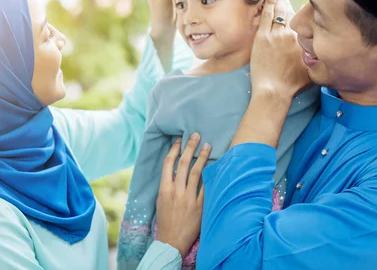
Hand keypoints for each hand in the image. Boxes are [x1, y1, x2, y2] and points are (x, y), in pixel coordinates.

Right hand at [156, 134, 210, 256]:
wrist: (172, 240)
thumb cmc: (166, 220)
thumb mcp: (161, 200)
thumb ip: (168, 184)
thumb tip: (176, 169)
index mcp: (164, 189)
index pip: (168, 163)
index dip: (174, 149)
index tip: (179, 139)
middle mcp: (176, 191)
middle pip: (184, 163)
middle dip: (190, 147)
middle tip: (196, 135)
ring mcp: (189, 198)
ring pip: (197, 172)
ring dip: (202, 157)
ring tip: (208, 146)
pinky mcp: (200, 206)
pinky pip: (206, 187)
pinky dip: (210, 176)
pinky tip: (215, 166)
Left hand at [250, 0, 310, 98]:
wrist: (274, 91)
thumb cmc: (292, 85)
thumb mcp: (312, 71)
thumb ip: (318, 58)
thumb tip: (324, 52)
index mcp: (304, 42)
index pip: (304, 21)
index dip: (302, 13)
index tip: (300, 7)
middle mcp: (292, 35)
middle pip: (291, 13)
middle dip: (288, 2)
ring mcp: (276, 35)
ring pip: (279, 12)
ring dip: (280, 0)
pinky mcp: (262, 37)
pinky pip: (267, 15)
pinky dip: (269, 3)